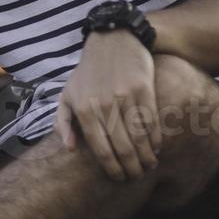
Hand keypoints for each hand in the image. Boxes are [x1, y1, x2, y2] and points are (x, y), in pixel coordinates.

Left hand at [54, 32, 162, 180]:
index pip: (100, 148)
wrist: (112, 40)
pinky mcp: (144, 90)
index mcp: (84, 109)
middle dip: (131, 168)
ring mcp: (125, 97)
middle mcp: (104, 105)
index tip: (118, 178)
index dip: (111, 167)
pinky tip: (155, 148)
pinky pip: (152, 121)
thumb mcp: (66, 94)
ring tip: (148, 167)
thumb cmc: (87, 72)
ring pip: (139, 137)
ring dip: (146, 157)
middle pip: (122, 147)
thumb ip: (63, 122)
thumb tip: (69, 149)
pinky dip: (155, 139)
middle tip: (136, 177)